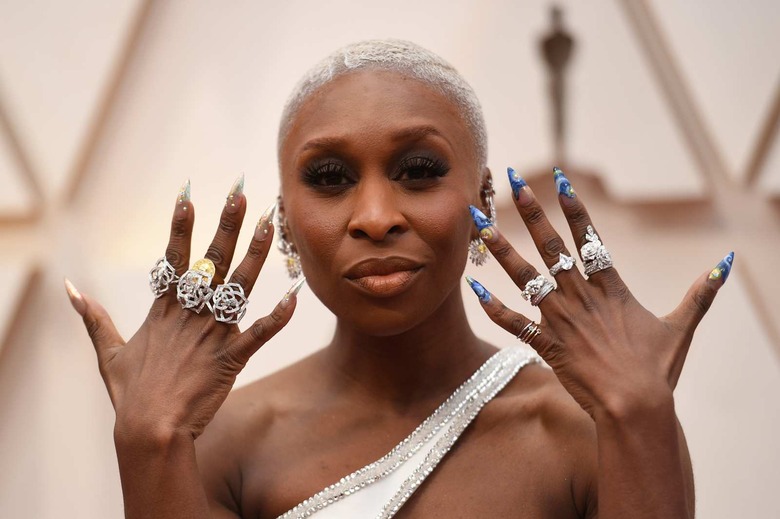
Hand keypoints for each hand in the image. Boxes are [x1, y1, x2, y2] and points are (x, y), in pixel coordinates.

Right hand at [65, 179, 299, 440]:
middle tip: (240, 193)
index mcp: (165, 309)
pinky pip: (259, 333)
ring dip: (256, 254)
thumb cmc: (130, 393)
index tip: (189, 194)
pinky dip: (278, 317)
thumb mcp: (108, 351)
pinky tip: (295, 295)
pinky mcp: (231, 357)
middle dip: (227, 224)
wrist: (149, 429)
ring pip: (240, 286)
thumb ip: (93, 317)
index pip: (175, 257)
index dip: (182, 225)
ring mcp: (213, 333)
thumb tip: (69, 289)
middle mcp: (191, 313)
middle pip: (212, 260)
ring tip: (270, 225)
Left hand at [466, 167, 731, 417]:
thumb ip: (700, 294)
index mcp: (610, 288)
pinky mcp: (546, 344)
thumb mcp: (682, 327)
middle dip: (532, 213)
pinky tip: (474, 288)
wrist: (636, 406)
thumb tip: (726, 265)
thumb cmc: (658, 369)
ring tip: (479, 226)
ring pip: (525, 277)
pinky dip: (493, 308)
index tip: (560, 180)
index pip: (589, 239)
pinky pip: (514, 324)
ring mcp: (560, 319)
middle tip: (514, 184)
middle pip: (551, 247)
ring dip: (501, 250)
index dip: (574, 208)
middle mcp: (580, 297)